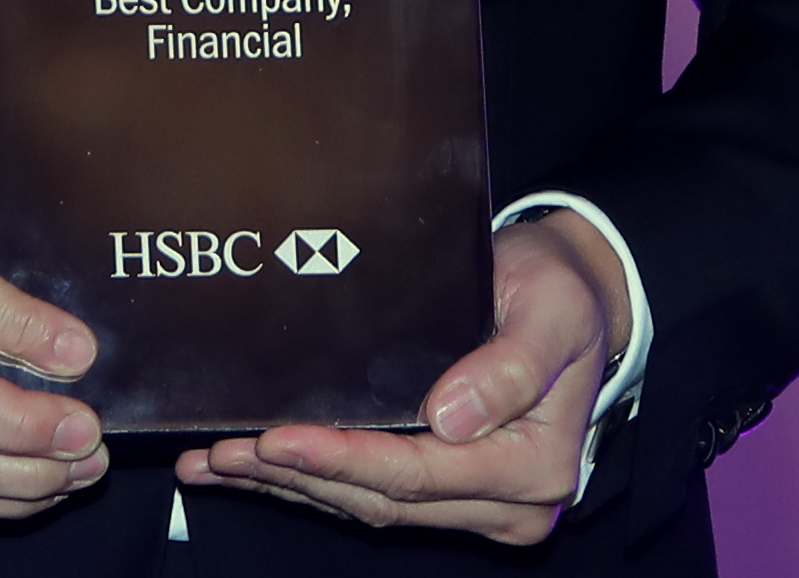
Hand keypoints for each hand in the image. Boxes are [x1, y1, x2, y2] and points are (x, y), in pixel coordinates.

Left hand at [178, 208, 630, 544]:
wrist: (579, 299)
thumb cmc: (561, 293)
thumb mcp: (550, 311)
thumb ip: (511, 366)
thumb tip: (449, 418)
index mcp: (535, 466)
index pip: (421, 473)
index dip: (346, 458)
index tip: (281, 437)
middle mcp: (505, 503)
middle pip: (384, 498)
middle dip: (300, 475)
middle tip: (226, 450)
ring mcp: (476, 505)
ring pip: (368, 503)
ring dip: (292, 484)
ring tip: (219, 462)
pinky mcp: (449, 492)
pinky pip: (371, 493)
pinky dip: (311, 482)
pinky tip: (250, 471)